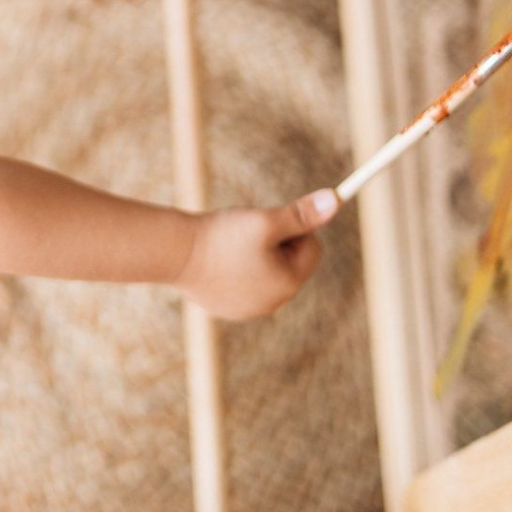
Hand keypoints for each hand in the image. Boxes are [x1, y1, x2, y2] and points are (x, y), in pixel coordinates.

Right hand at [174, 189, 338, 320]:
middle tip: (246, 233)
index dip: (293, 228)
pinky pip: (243, 282)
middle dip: (274, 244)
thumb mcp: (265, 221)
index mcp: (288, 284)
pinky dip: (234, 268)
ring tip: (228, 246)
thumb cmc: (221, 236)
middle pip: (289, 262)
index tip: (267, 221)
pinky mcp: (226, 308)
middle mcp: (272, 303)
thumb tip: (335, 201)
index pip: (312, 248)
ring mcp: (247, 310)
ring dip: (255, 256)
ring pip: (265, 272)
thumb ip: (302, 214)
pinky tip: (216, 260)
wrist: (175, 253)